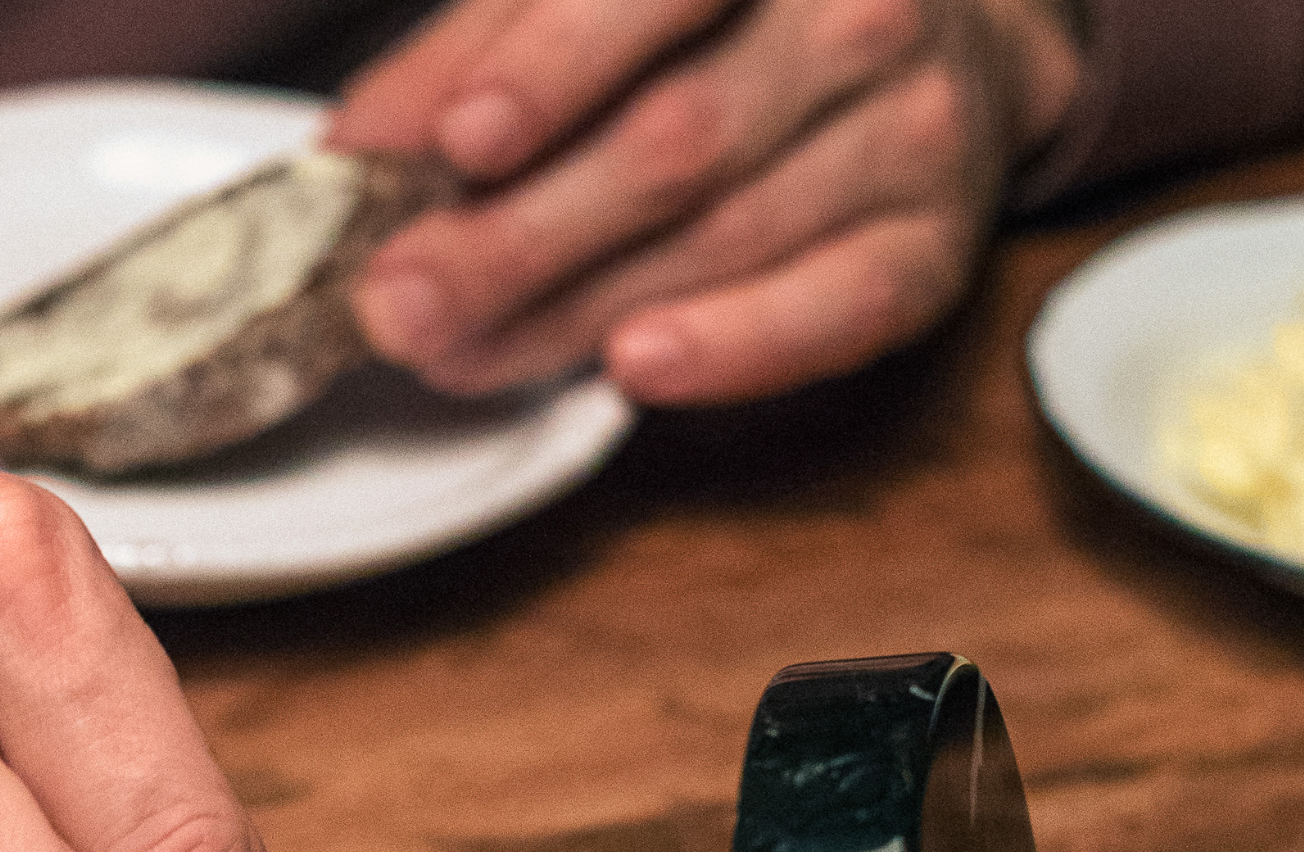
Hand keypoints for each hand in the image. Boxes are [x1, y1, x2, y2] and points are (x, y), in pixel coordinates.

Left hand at [328, 0, 1082, 402]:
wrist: (942, 36)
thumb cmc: (728, 14)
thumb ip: (474, 54)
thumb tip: (360, 147)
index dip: (551, 68)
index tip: (457, 143)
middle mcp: (854, 13)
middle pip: (673, 139)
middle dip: (517, 236)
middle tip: (402, 302)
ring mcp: (910, 128)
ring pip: (726, 234)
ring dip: (575, 311)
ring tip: (458, 351)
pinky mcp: (933, 243)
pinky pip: (836, 309)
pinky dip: (730, 346)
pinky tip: (633, 365)